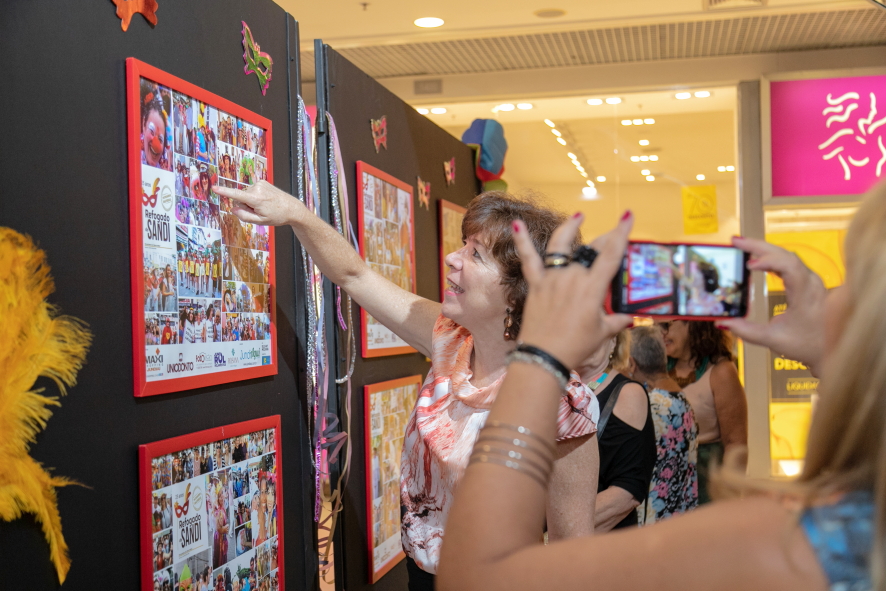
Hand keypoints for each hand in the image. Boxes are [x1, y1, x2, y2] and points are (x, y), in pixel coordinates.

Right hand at [212, 180, 304, 226]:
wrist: (292, 208)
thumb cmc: (277, 216)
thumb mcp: (260, 221)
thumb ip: (245, 216)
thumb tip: (233, 209)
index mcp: (256, 198)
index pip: (236, 195)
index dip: (224, 191)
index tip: (214, 188)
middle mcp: (257, 188)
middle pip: (241, 198)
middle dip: (246, 205)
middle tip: (260, 211)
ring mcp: (260, 183)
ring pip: (246, 194)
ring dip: (252, 201)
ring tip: (265, 206)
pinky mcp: (263, 182)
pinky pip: (252, 191)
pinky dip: (256, 196)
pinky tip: (266, 201)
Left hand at [513, 212, 633, 369]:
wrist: (544, 356)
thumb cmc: (575, 346)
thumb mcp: (601, 334)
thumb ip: (616, 321)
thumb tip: (629, 318)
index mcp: (592, 287)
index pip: (611, 254)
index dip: (621, 233)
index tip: (627, 215)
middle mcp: (572, 276)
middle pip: (590, 250)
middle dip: (604, 239)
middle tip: (613, 235)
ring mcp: (552, 278)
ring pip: (561, 247)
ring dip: (570, 229)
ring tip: (578, 217)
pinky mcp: (536, 284)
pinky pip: (528, 258)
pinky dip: (521, 240)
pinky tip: (516, 223)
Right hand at [718, 236, 825, 369]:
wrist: (832, 349)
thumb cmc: (806, 344)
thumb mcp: (774, 339)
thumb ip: (747, 331)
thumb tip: (722, 322)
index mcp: (806, 294)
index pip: (789, 266)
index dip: (768, 261)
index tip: (748, 266)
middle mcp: (810, 282)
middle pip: (785, 254)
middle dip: (759, 246)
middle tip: (735, 241)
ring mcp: (810, 280)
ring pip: (787, 255)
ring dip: (763, 248)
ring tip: (740, 244)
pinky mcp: (806, 282)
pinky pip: (788, 262)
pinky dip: (770, 257)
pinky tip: (755, 257)